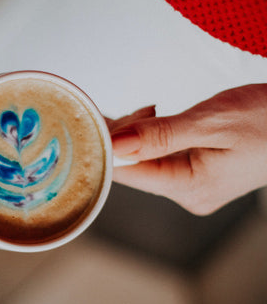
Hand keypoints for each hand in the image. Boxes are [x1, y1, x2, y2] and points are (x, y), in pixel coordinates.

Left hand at [109, 84, 266, 214]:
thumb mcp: (213, 121)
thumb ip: (161, 134)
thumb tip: (115, 143)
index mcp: (191, 187)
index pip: (127, 172)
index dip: (105, 145)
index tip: (92, 120)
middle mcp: (188, 195)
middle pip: (133, 167)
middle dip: (124, 136)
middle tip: (139, 108)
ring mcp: (192, 187)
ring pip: (144, 160)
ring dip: (138, 133)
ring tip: (153, 110)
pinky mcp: (195, 175)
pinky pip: (159, 157)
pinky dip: (152, 137)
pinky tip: (157, 119)